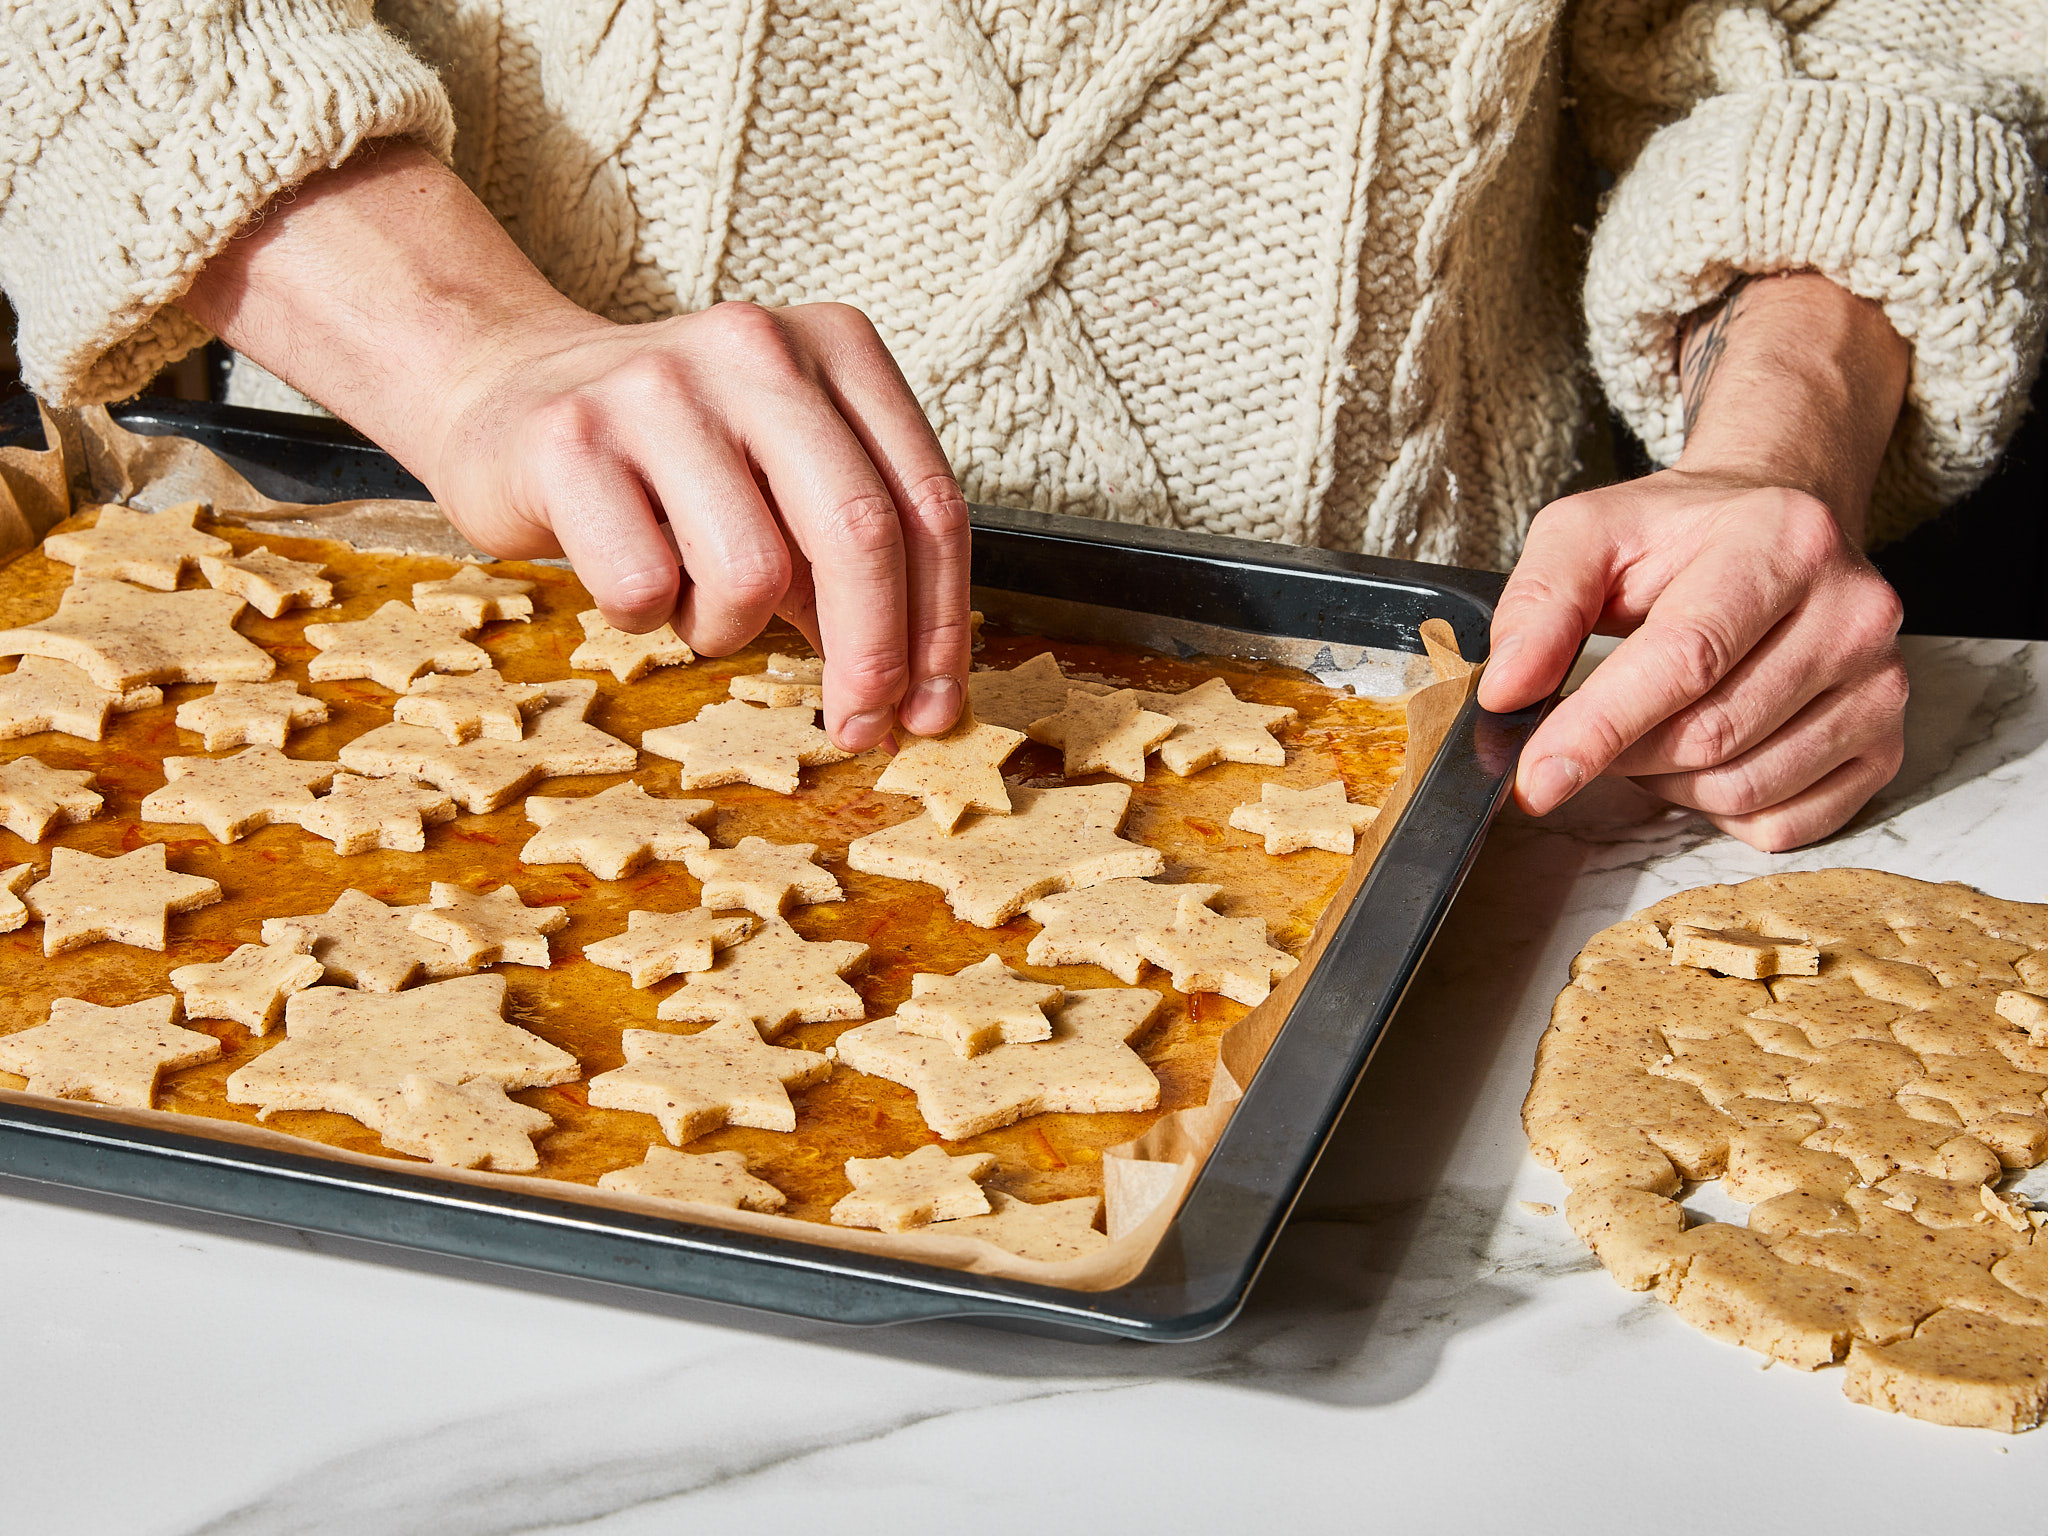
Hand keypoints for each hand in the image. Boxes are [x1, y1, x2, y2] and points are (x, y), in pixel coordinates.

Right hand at [425, 301, 971, 752]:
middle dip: (873, 658)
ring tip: (691, 594)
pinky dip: (645, 615)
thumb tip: (915, 691)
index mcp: (836, 345)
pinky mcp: (568, 440)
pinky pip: (646, 587)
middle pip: (860, 534)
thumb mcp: (784, 483)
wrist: (501, 389)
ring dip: (728, 628)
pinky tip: (626, 567)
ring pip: (751, 574)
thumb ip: (853, 563)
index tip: (933, 708)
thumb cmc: (672, 459)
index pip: (926, 505)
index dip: (941, 626)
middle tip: (860, 728)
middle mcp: (756, 348)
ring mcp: (657, 388)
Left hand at [1477, 272, 1912, 851]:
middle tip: (1584, 731)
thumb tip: (1506, 691)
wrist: (1772, 529)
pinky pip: (1784, 823)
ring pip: (1743, 788)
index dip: (1599, 728)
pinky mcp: (1886, 743)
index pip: (1684, 660)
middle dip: (1623, 754)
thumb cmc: (1677, 534)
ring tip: (1650, 727)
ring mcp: (1880, 683)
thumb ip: (1539, 604)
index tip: (1535, 777)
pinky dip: (1720, 811)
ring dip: (1666, 783)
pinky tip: (1704, 756)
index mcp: (1780, 543)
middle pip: (1710, 736)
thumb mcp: (1589, 533)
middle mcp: (1852, 612)